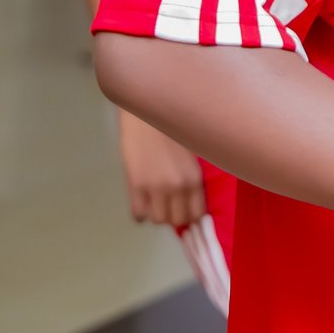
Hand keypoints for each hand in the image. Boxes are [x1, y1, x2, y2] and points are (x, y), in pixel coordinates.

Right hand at [117, 110, 206, 226]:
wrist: (146, 112)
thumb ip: (189, 177)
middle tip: (169, 206)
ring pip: (159, 220)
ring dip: (157, 214)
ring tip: (154, 203)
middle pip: (178, 220)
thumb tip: (188, 199)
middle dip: (174, 216)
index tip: (185, 210)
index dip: (191, 215)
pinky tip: (141, 202)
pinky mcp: (135, 184)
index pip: (197, 213)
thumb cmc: (170, 129)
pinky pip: (138, 214)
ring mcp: (156, 187)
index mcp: (195, 178)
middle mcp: (178, 186)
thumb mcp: (188, 155)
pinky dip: (140, 213)